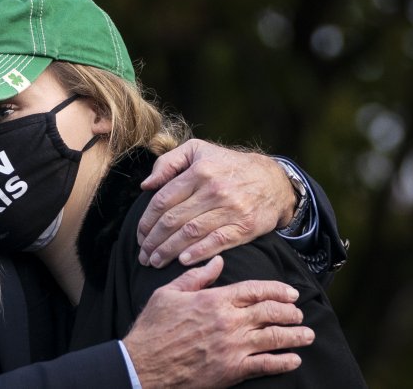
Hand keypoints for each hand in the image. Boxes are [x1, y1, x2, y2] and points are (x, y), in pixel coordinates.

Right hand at [122, 256, 312, 388]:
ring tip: (306, 335)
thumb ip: (196, 277)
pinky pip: (266, 365)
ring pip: (274, 338)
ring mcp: (232, 347)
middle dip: (290, 312)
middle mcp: (228, 322)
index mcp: (214, 300)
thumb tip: (218, 261)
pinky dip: (284, 362)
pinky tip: (293, 360)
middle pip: (270, 312)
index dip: (277, 290)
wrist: (143, 365)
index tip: (291, 293)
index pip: (255, 290)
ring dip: (295, 335)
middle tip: (299, 313)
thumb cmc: (153, 329)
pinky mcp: (232, 370)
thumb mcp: (168, 294)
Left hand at [137, 139, 294, 266]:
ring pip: (190, 233)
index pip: (163, 200)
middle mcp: (214, 190)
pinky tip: (182, 261)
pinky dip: (198, 253)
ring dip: (168, 251)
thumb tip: (146, 185)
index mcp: (199, 171)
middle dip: (153, 241)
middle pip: (173, 220)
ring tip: (155, 261)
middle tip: (143, 254)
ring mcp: (231, 209)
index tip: (139, 235)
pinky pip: (217, 242)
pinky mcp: (245, 226)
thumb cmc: (228, 166)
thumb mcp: (198, 151)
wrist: (273, 181)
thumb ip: (168, 162)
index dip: (146, 221)